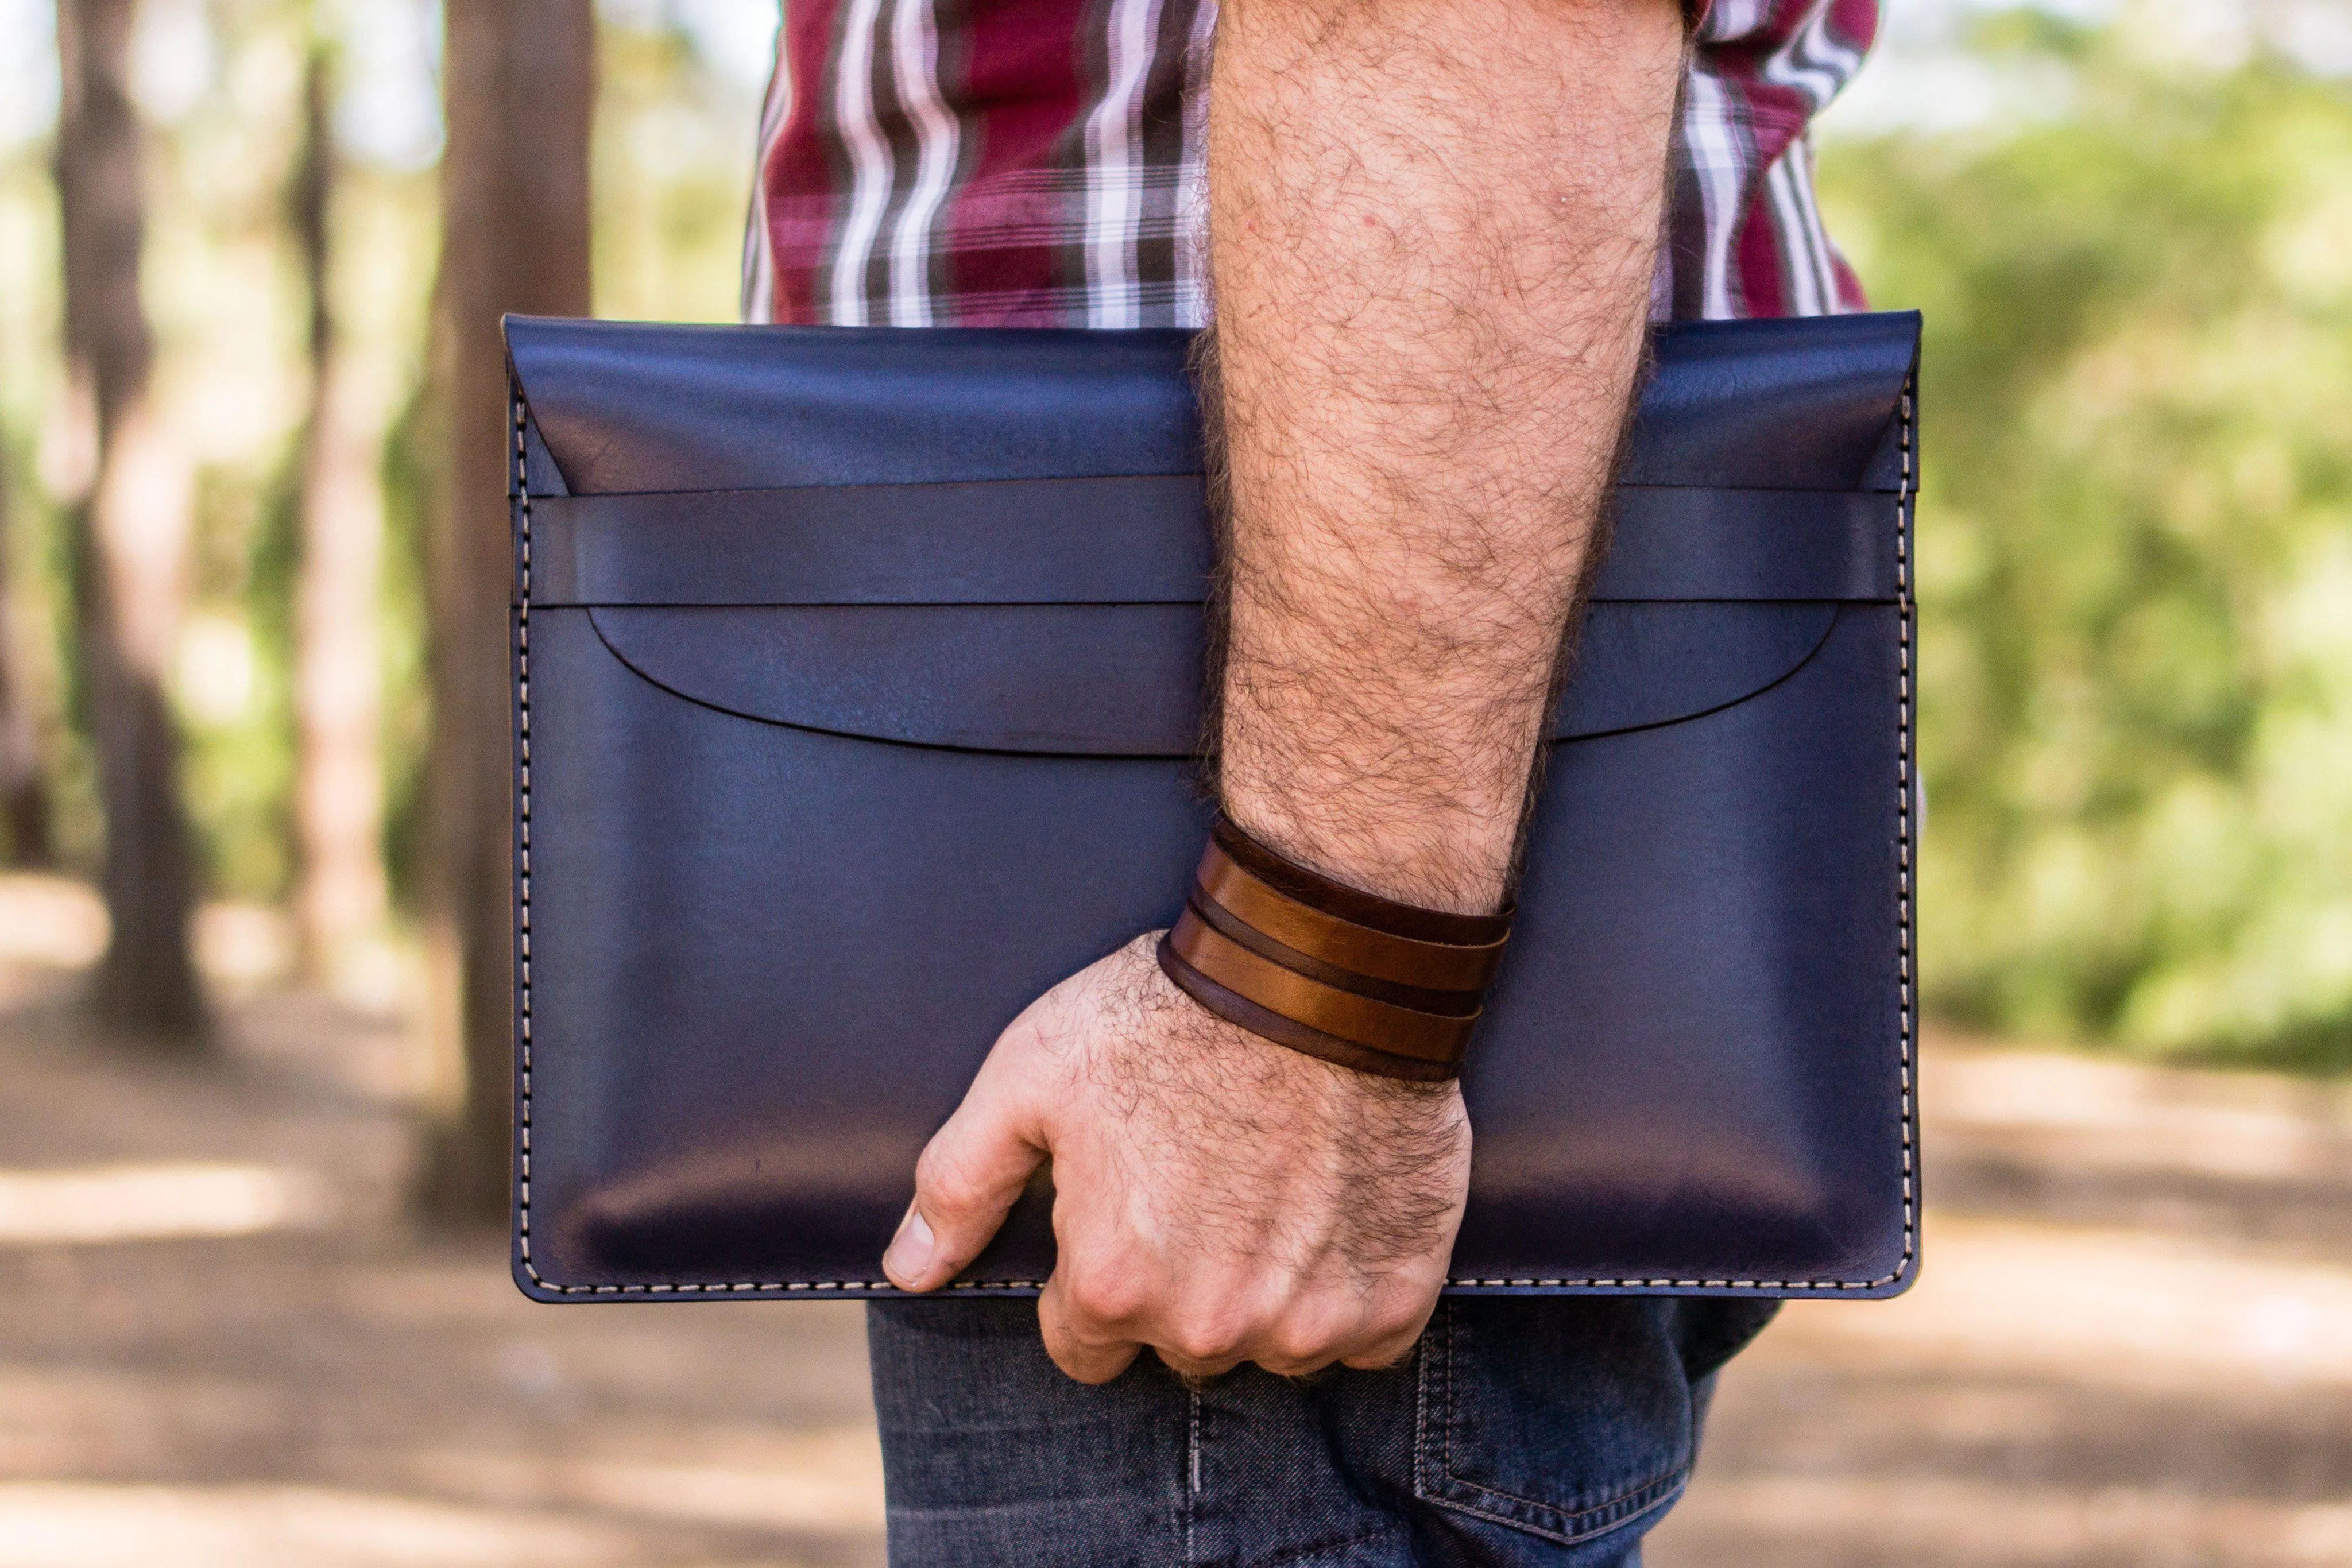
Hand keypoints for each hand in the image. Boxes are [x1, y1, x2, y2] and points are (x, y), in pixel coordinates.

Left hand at [881, 933, 1470, 1381]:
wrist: (1324, 969)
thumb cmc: (1168, 1013)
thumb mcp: (1029, 1076)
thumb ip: (960, 1184)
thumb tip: (908, 1268)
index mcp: (1116, 1285)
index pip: (1083, 1346)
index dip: (1097, 1278)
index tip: (1127, 1214)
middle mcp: (1214, 1325)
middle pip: (1181, 1346)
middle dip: (1183, 1285)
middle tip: (1204, 1184)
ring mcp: (1312, 1319)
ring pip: (1272, 1345)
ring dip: (1268, 1292)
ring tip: (1273, 1189)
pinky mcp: (1395, 1296)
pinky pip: (1363, 1339)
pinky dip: (1350, 1291)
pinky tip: (1335, 1210)